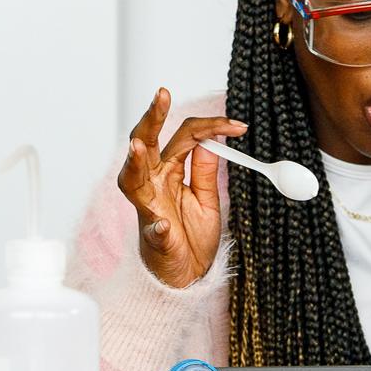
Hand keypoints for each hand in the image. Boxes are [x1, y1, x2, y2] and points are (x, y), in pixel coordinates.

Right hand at [118, 87, 247, 288]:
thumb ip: (206, 172)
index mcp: (169, 172)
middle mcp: (154, 185)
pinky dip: (158, 226)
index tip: (238, 125)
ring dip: (135, 163)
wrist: (186, 275)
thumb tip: (215, 141)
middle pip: (146, 144)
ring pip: (132, 179)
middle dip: (151, 118)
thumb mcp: (206, 199)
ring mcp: (149, 209)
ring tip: (139, 148)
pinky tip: (164, 224)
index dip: (210, 126)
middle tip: (161, 95)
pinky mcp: (153, 237)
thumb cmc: (192, 237)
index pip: (184, 138)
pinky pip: (153, 229)